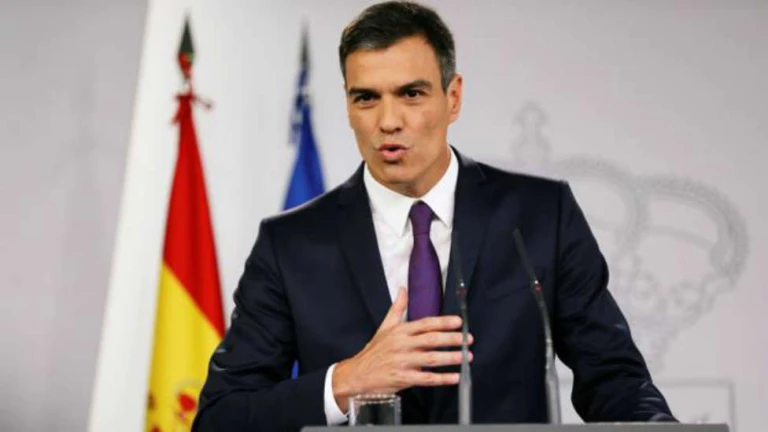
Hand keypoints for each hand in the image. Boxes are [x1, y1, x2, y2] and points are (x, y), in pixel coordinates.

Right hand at [332, 287, 472, 411]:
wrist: (358, 374)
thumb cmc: (374, 351)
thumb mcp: (384, 327)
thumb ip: (397, 308)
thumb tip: (403, 289)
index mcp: (400, 331)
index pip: (425, 324)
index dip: (443, 322)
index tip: (459, 322)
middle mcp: (402, 345)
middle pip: (431, 340)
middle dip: (452, 339)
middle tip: (468, 339)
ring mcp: (403, 362)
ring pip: (431, 359)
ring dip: (451, 358)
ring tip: (466, 356)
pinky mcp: (403, 379)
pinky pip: (426, 379)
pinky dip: (442, 378)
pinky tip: (455, 377)